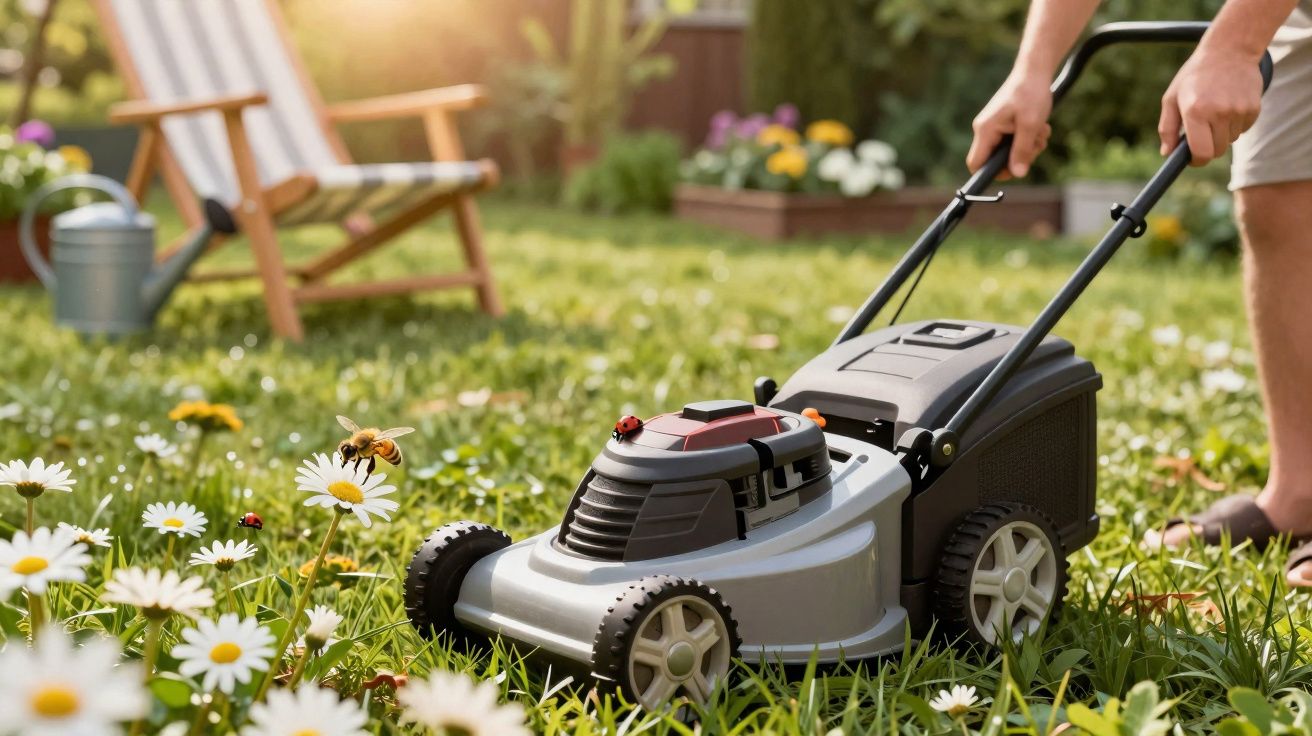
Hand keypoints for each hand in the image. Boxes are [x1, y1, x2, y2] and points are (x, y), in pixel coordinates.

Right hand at [967, 72, 1053, 177]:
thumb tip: (1018, 174)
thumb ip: (1022, 150)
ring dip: (1028, 147)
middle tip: (1036, 145)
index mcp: (985, 130)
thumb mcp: (1030, 125)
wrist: (1035, 70)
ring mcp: (994, 127)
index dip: (992, 173)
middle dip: (1019, 157)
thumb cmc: (1031, 93)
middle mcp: (985, 130)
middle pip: (996, 160)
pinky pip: (1014, 141)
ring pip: (1008, 151)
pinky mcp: (1004, 124)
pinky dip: (1029, 138)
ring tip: (1041, 132)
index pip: (976, 163)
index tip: (1014, 169)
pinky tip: (1039, 127)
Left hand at [1159, 45, 1262, 164]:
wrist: (1230, 49)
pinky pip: (1244, 129)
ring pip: (1230, 140)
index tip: (1193, 158)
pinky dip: (1235, 124)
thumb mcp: (1172, 98)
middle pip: (1217, 151)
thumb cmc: (1195, 76)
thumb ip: (1167, 128)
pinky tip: (1229, 105)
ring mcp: (1239, 110)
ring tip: (1216, 110)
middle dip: (1208, 147)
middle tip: (1202, 132)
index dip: (1196, 160)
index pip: (1201, 152)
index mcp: (1195, 112)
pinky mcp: (1254, 108)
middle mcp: (1218, 112)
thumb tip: (1167, 153)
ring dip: (1222, 133)